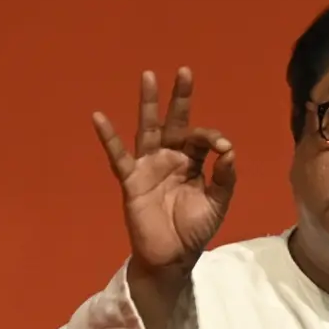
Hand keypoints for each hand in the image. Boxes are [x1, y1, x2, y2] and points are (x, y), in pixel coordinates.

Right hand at [93, 68, 236, 274]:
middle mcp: (170, 158)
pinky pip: (118, 156)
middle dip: (180, 98)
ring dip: (149, 104)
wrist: (172, 257)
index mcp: (192, 163)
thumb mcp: (217, 203)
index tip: (222, 147)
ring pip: (148, 129)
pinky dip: (108, 137)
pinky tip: (99, 117)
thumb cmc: (194, 230)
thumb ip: (224, 178)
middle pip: (175, 122)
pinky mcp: (132, 180)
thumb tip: (229, 150)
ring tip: (148, 76)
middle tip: (185, 71)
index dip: (212, 138)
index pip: (201, 139)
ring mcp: (149, 166)